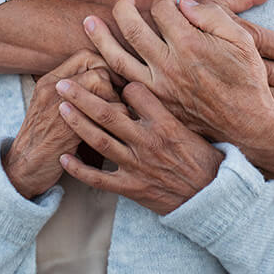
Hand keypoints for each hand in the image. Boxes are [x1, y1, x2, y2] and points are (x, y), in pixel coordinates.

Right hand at [2, 51, 121, 199]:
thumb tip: (107, 78)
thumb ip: (74, 90)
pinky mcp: (67, 130)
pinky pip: (104, 113)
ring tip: (118, 116)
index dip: (106, 66)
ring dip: (117, 101)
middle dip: (115, 85)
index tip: (116, 84)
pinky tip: (117, 131)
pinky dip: (118, 121)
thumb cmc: (44, 138)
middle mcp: (52, 89)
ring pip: (100, 84)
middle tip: (119, 102)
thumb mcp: (52, 106)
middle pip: (97, 69)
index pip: (86, 56)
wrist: (23, 168)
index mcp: (50, 81)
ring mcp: (58, 108)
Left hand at [56, 80, 222, 214]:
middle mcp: (148, 142)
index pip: (135, 93)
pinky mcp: (132, 188)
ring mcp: (137, 166)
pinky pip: (99, 179)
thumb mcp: (193, 128)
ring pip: (99, 141)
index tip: (108, 74)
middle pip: (108, 114)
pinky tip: (64, 157)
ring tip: (60, 108)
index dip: (120, 81)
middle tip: (64, 83)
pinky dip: (79, 169)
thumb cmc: (206, 160)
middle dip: (83, 96)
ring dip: (77, 124)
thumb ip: (169, 111)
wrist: (212, 199)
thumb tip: (150, 89)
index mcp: (166, 123)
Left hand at [83, 0, 273, 144]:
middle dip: (122, 8)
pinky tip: (98, 63)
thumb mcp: (241, 40)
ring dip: (99, 39)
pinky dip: (107, 76)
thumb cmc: (247, 79)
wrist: (248, 124)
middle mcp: (169, 66)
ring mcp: (158, 90)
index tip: (167, 2)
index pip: (162, 9)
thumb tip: (183, 2)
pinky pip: (122, 91)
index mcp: (190, 44)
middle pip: (132, 29)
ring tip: (89, 22)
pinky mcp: (155, 107)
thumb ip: (212, 15)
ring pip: (117, 60)